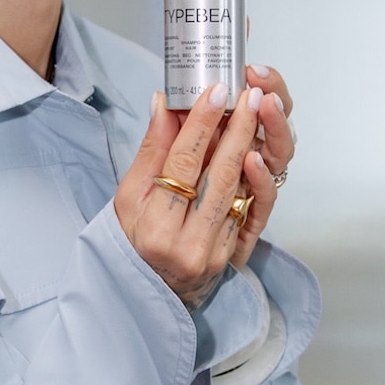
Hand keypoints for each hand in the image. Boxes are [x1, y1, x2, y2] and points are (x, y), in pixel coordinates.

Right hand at [113, 68, 294, 309]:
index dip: (200, 124)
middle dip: (236, 128)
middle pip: (218, 174)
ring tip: (256, 111)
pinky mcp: (232, 255)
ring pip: (238, 189)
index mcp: (154, 228)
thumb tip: (163, 104)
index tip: (214, 91)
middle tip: (247, 93)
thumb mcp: (127, 197)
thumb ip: (150, 152)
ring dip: (249, 145)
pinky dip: (255, 176)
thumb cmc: (130, 241)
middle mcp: (188, 244)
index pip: (182, 164)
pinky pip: (248, 209)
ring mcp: (215, 252)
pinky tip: (257, 153)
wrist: (147, 292)